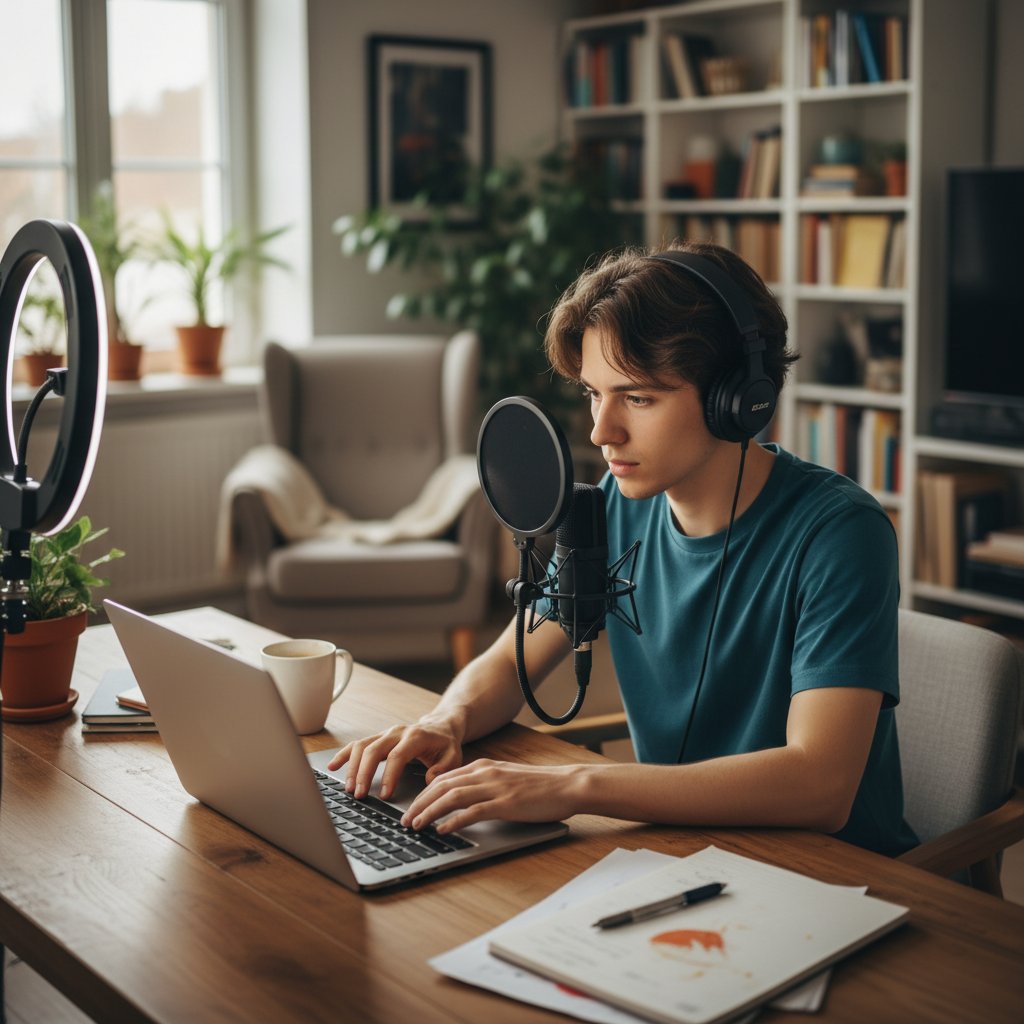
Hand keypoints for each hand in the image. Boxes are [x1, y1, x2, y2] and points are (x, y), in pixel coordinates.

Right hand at [327, 717, 463, 799]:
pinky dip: (344, 755)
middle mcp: (397, 732)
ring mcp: (385, 734)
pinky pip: (357, 744)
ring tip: (349, 788)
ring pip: (362, 746)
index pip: (398, 755)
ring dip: (352, 767)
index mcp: (416, 737)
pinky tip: (333, 767)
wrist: (440, 726)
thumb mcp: (454, 756)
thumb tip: (429, 779)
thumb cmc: (445, 744)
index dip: (389, 775)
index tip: (385, 795)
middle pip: (374, 749)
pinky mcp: (377, 738)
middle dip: (364, 773)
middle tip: (360, 794)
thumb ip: (443, 768)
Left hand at [400, 759, 581, 832]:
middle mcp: (485, 773)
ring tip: (416, 825)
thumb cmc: (540, 786)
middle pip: (441, 786)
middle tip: (405, 819)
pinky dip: (453, 821)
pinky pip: (472, 812)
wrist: (567, 785)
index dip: (423, 793)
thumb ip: (485, 785)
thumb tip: (463, 801)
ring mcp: (494, 787)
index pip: (443, 778)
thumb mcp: (506, 778)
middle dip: (419, 803)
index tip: (411, 807)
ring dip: (429, 812)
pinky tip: (442, 830)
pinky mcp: (505, 803)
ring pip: (451, 797)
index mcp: (483, 766)